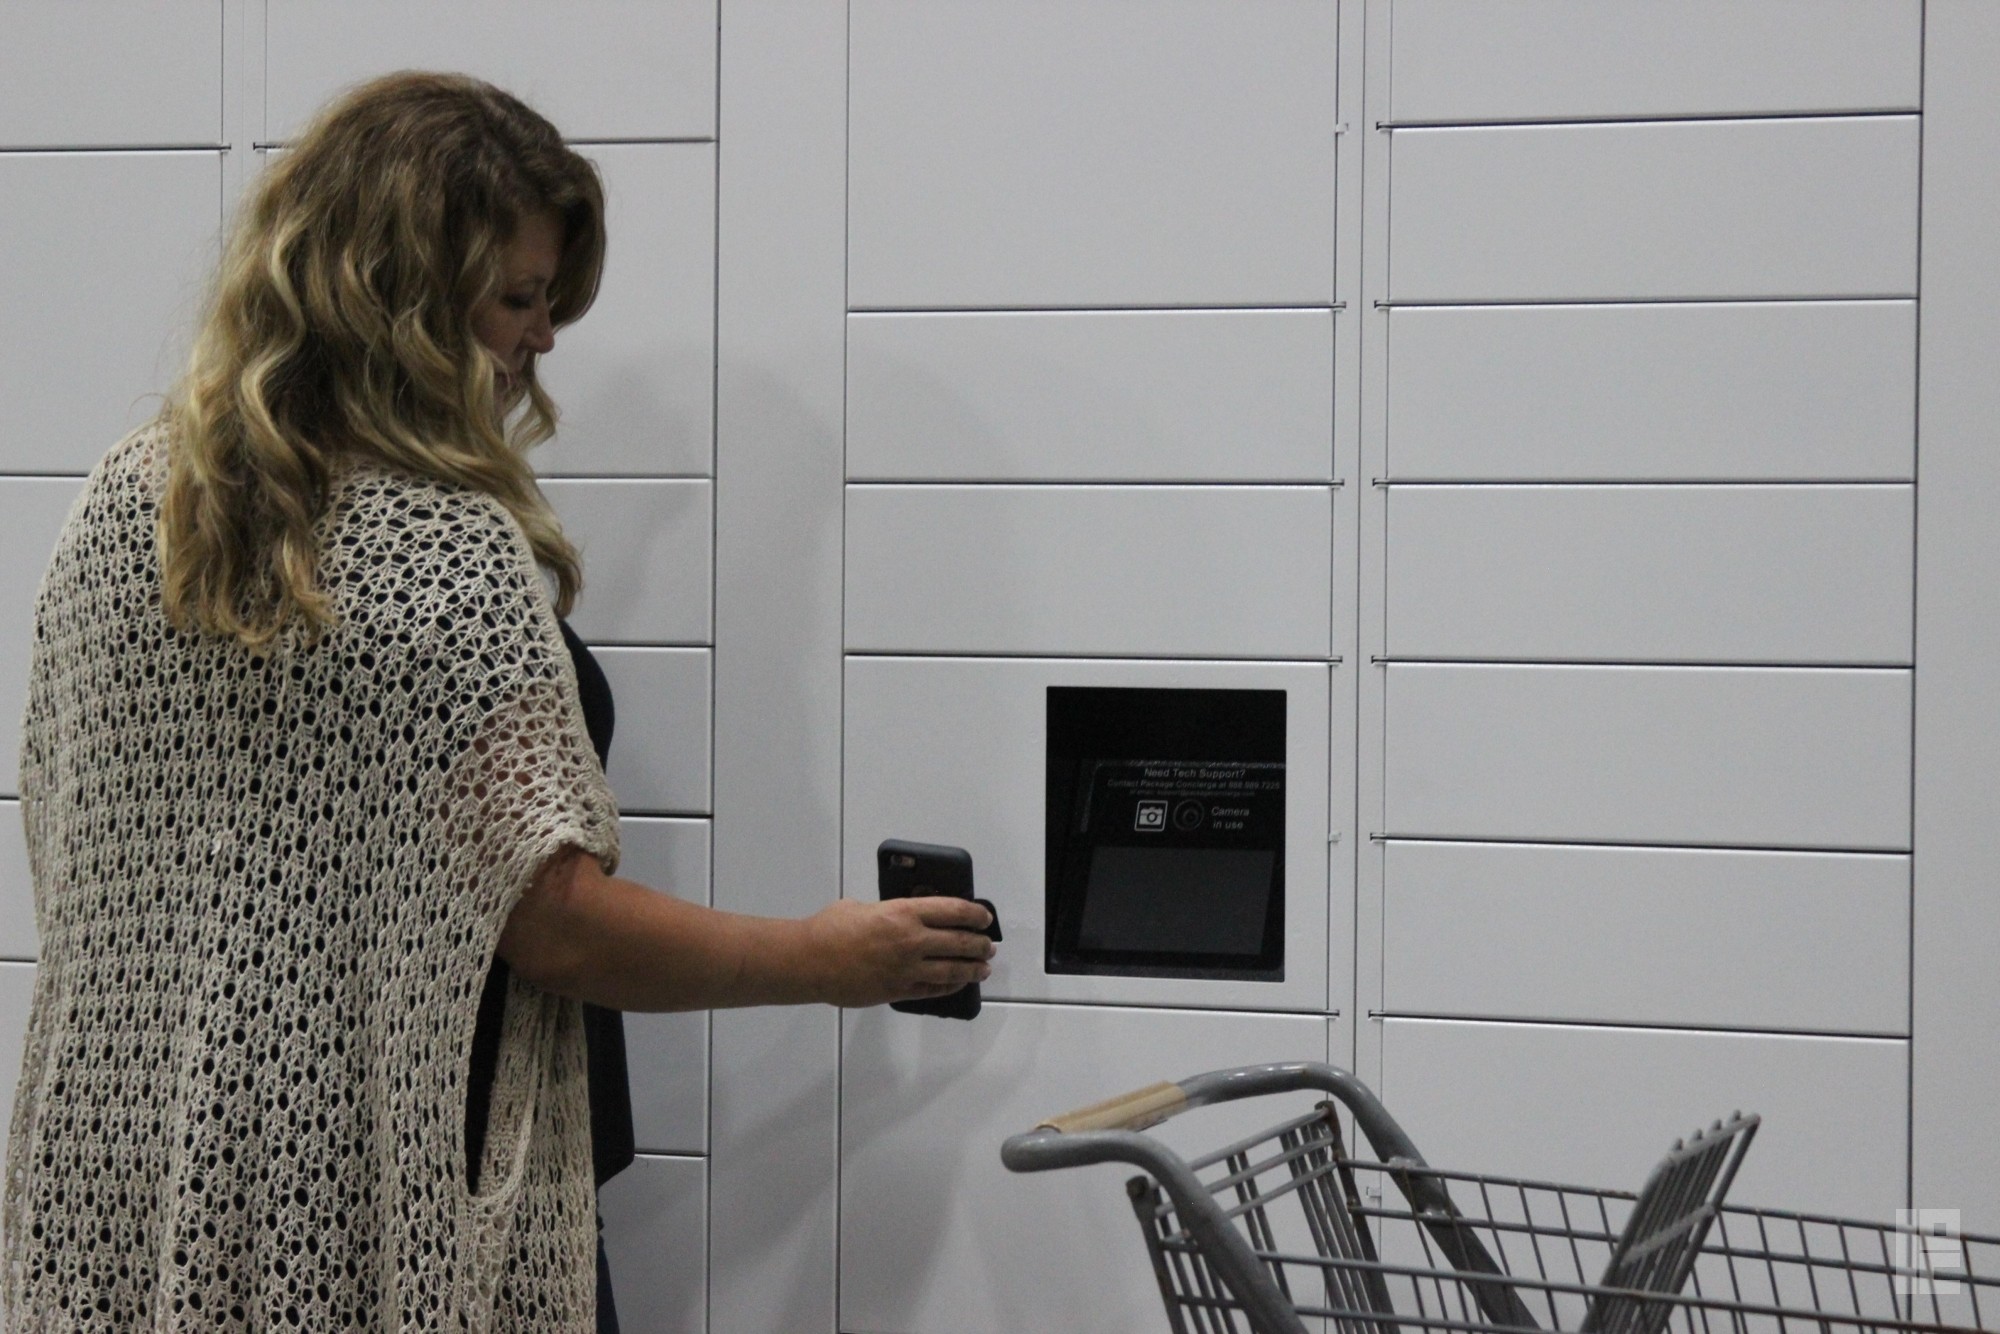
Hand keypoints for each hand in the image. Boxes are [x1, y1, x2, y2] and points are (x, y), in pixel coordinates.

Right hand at [800, 896, 995, 1007]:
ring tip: (984, 967)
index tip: (985, 918)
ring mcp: (906, 968)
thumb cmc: (829, 928)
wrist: (808, 961)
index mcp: (904, 913)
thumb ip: (887, 910)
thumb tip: (900, 916)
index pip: (953, 911)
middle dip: (979, 944)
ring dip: (972, 968)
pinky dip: (950, 986)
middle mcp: (911, 940)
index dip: (975, 914)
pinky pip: (933, 990)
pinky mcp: (898, 990)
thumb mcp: (862, 906)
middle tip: (988, 945)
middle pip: (959, 942)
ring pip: (952, 969)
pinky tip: (958, 983)